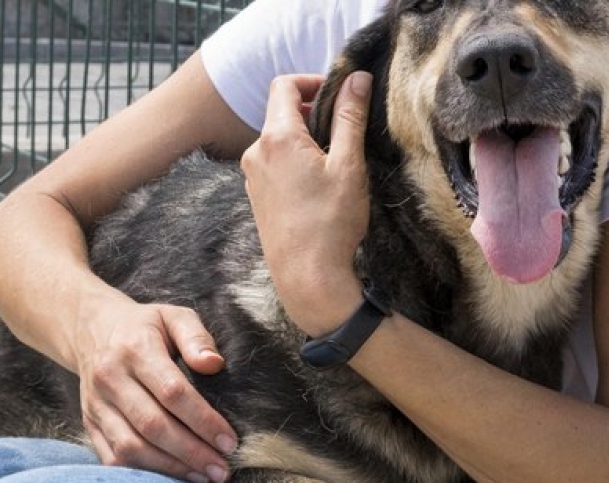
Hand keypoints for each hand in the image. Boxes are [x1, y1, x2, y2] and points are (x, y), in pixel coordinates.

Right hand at [75, 292, 236, 482]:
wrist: (92, 330)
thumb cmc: (146, 326)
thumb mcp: (173, 316)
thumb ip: (196, 337)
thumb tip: (215, 364)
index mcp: (135, 349)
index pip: (172, 392)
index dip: (203, 420)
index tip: (230, 441)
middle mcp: (110, 379)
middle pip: (152, 425)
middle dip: (191, 453)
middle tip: (223, 470)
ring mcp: (95, 405)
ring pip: (131, 447)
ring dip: (169, 469)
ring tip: (203, 478)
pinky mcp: (89, 424)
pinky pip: (113, 458)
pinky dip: (144, 474)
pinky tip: (173, 478)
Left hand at [241, 72, 373, 335]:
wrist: (307, 278)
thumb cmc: (330, 224)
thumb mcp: (348, 165)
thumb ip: (350, 117)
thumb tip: (356, 78)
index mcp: (276, 138)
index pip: (284, 85)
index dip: (312, 81)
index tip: (338, 95)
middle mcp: (256, 153)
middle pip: (281, 113)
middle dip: (313, 113)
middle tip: (344, 131)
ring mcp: (252, 177)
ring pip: (278, 141)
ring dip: (305, 140)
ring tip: (335, 163)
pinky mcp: (256, 198)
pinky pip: (274, 165)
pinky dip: (295, 163)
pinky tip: (318, 187)